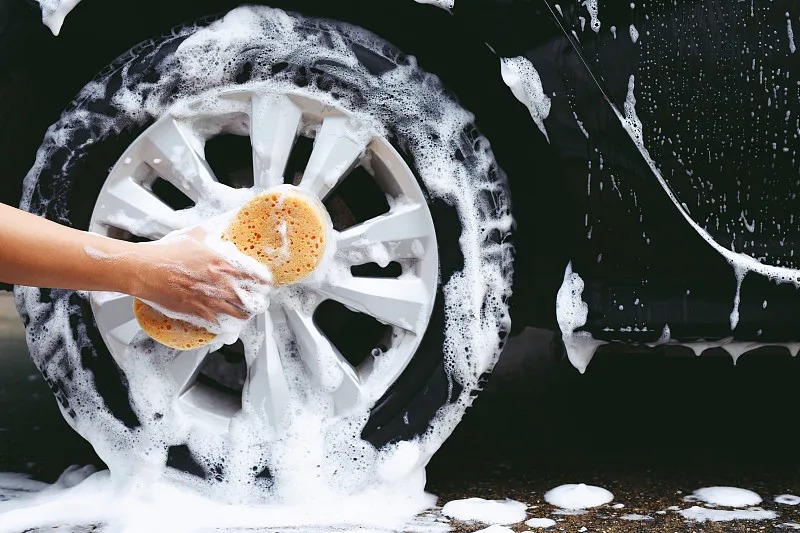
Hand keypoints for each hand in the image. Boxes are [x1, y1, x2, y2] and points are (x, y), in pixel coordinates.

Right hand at [126, 231, 267, 323]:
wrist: (146, 270)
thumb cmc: (167, 253)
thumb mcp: (194, 236)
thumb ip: (210, 233)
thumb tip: (217, 226)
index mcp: (222, 264)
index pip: (252, 274)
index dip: (262, 281)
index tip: (266, 283)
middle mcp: (219, 283)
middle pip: (248, 296)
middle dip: (257, 300)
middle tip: (260, 301)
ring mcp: (209, 298)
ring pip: (235, 311)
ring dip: (243, 314)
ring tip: (247, 315)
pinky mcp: (196, 310)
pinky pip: (215, 320)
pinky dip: (222, 322)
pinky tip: (225, 322)